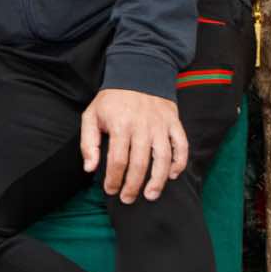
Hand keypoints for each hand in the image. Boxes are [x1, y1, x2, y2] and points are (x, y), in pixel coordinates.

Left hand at [80, 88, 188, 202]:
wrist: (138, 72)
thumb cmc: (112, 100)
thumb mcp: (91, 115)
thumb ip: (88, 142)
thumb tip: (90, 168)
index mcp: (120, 125)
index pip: (118, 161)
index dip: (114, 180)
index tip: (111, 191)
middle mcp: (142, 127)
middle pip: (140, 164)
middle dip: (133, 186)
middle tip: (128, 199)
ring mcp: (161, 125)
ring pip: (163, 158)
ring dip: (158, 180)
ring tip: (151, 195)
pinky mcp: (174, 123)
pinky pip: (181, 146)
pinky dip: (180, 163)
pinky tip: (172, 176)